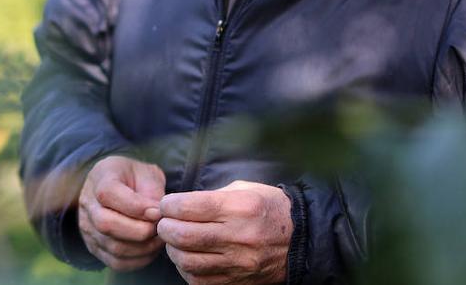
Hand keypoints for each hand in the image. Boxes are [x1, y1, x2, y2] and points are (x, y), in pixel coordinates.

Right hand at [77, 155, 165, 270]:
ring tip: (159, 239)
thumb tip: (156, 216)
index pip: (108, 193)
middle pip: (105, 223)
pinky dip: (138, 260)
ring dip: (142, 247)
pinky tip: (150, 248)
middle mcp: (87, 202)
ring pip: (112, 246)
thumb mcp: (147, 173)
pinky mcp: (94, 246)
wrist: (121, 187)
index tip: (157, 212)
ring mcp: (87, 226)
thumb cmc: (137, 179)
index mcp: (100, 176)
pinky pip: (115, 262)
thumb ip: (152, 191)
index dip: (135, 206)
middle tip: (160, 228)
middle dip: (139, 230)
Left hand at [157, 180, 292, 284]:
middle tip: (165, 223)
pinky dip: (186, 269)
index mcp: (241, 207)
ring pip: (188, 261)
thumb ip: (212, 197)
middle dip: (166, 228)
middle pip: (184, 236)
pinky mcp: (237, 281)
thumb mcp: (244, 189)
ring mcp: (239, 263)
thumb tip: (178, 206)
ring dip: (173, 250)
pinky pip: (199, 280)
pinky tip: (187, 258)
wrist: (300, 240)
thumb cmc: (268, 208)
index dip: (169, 205)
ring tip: (175, 241)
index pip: (190, 207)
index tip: (167, 205)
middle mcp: (239, 236)